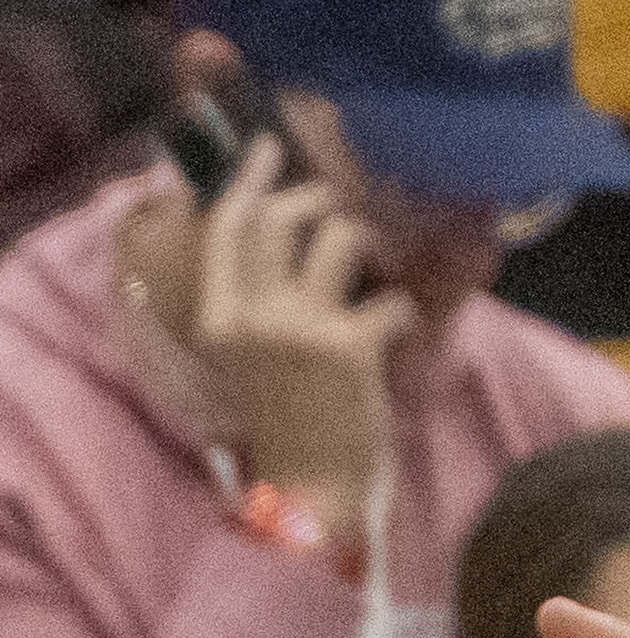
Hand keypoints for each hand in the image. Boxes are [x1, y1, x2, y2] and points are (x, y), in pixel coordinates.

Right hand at [189, 136, 410, 532]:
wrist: (307, 489)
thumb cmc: (286, 418)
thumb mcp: (249, 356)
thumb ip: (255, 302)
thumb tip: (279, 246)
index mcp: (219, 318)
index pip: (227, 229)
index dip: (251, 180)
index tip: (270, 148)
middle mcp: (252, 317)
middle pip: (278, 220)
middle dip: (315, 199)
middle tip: (337, 211)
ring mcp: (299, 329)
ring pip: (339, 238)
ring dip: (365, 244)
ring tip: (370, 275)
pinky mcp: (349, 348)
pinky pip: (392, 299)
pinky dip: (401, 312)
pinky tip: (392, 336)